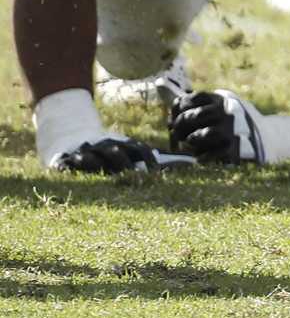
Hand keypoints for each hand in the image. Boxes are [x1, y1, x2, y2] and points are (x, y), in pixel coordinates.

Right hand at [52, 135, 195, 173]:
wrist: (75, 138)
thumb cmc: (113, 151)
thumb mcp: (134, 153)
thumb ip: (161, 158)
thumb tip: (193, 162)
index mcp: (125, 145)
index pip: (139, 150)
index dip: (147, 160)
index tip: (157, 174)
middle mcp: (107, 146)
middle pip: (118, 153)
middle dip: (127, 166)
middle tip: (135, 180)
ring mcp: (87, 152)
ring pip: (96, 158)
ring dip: (104, 167)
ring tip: (111, 179)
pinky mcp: (68, 159)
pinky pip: (70, 163)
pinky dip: (73, 167)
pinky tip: (76, 174)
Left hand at [170, 89, 264, 162]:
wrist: (266, 137)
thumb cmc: (234, 122)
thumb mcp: (221, 106)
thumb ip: (198, 103)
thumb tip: (166, 92)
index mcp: (221, 100)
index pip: (193, 98)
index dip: (179, 108)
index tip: (173, 117)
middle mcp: (226, 112)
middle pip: (193, 116)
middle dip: (180, 126)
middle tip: (176, 133)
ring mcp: (230, 130)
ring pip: (201, 135)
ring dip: (191, 140)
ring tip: (190, 143)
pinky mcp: (233, 148)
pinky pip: (208, 155)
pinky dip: (200, 157)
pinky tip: (199, 158)